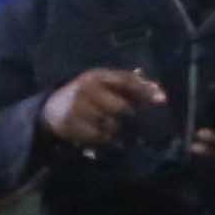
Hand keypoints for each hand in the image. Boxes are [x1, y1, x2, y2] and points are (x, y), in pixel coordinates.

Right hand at [41, 67, 168, 149]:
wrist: (52, 107)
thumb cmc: (87, 94)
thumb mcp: (104, 84)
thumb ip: (131, 86)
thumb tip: (160, 94)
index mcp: (97, 76)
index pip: (125, 81)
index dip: (145, 90)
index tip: (162, 100)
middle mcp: (85, 89)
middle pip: (121, 107)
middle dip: (128, 116)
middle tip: (130, 120)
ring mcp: (76, 107)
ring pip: (111, 124)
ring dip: (116, 129)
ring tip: (113, 128)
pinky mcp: (70, 124)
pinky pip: (98, 136)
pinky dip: (104, 139)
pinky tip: (103, 135)